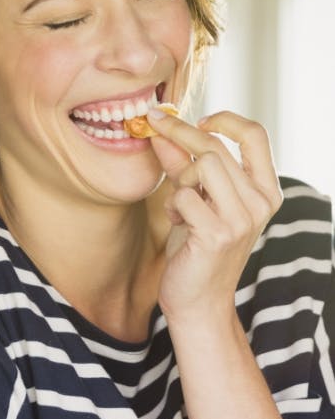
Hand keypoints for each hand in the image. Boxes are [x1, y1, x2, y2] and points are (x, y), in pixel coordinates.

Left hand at [146, 109, 282, 322]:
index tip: (196, 118)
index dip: (224, 119)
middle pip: (216, 147)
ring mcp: (242, 219)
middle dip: (179, 134)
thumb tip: (161, 130)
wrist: (197, 301)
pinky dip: (173, 205)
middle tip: (153, 126)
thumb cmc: (196, 248)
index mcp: (264, 190)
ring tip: (179, 206)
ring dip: (179, 180)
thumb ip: (182, 165)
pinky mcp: (218, 234)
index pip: (255, 135)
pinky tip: (179, 224)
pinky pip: (184, 196)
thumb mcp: (194, 200)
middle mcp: (260, 203)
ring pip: (203, 166)